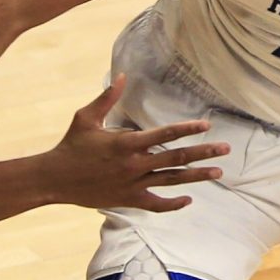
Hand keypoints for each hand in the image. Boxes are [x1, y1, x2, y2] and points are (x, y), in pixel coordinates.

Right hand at [36, 77, 229, 211]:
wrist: (54, 179)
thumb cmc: (70, 145)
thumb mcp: (86, 117)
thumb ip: (107, 98)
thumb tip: (121, 75)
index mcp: (126, 143)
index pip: (164, 134)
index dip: (187, 129)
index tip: (206, 126)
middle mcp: (134, 164)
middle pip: (176, 157)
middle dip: (203, 153)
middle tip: (225, 149)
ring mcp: (132, 184)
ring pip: (172, 180)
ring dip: (196, 177)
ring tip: (218, 173)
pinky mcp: (128, 200)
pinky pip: (156, 204)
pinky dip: (173, 204)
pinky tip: (188, 199)